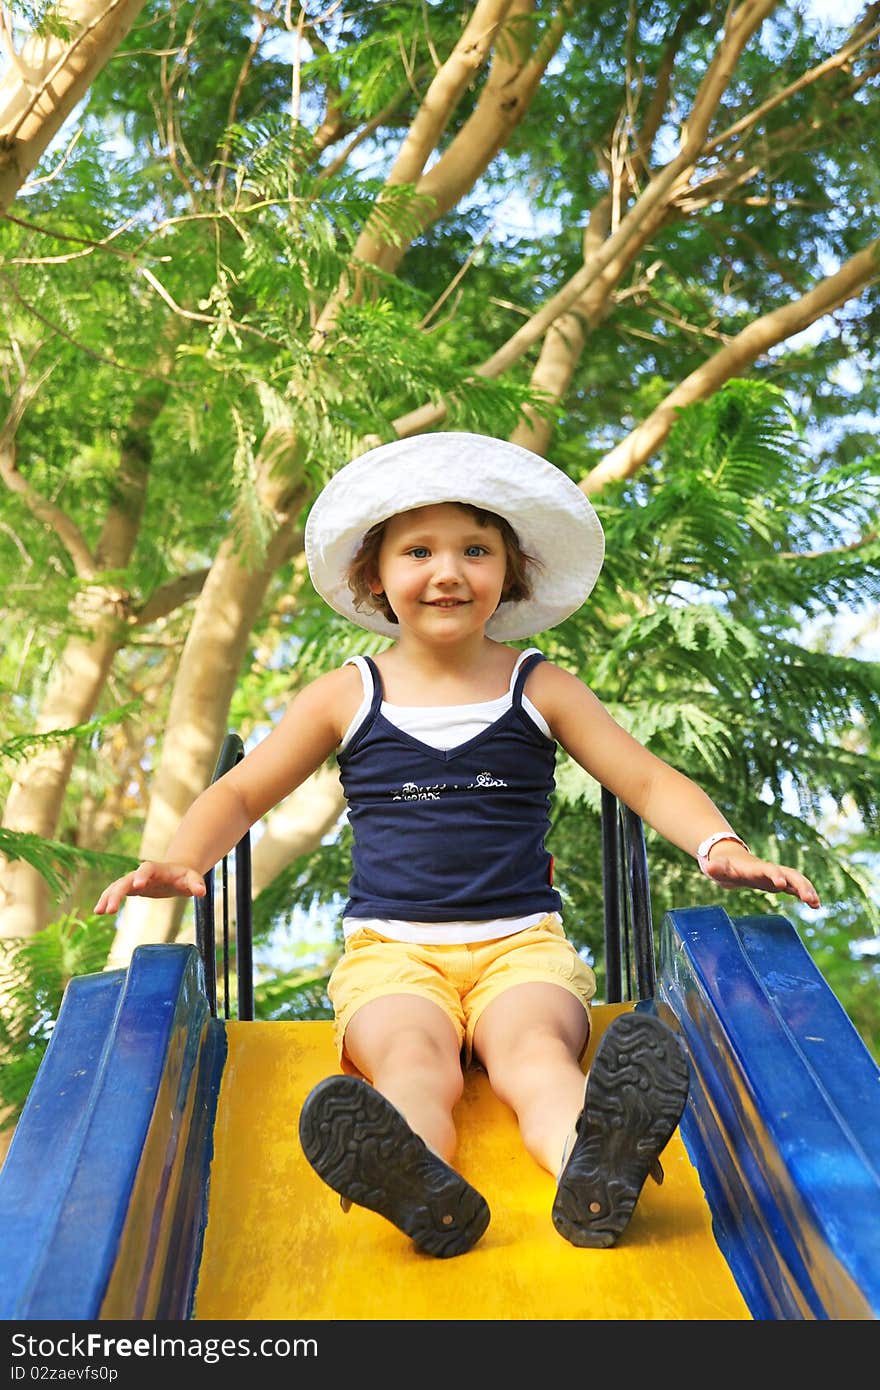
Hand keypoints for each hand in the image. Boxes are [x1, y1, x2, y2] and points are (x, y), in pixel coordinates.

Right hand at [93, 861, 206, 914]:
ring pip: (117, 886)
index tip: (137, 886)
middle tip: (111, 909)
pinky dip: (107, 900)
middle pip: (126, 880)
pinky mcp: (130, 887)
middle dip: (118, 893)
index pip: (147, 869)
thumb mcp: (193, 879)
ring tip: (100, 911)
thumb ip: (196, 884)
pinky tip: (98, 911)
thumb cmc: (185, 876)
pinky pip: (115, 892)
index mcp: (157, 869)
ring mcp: (134, 879)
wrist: (177, 872)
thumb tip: (201, 892)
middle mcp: (142, 873)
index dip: (142, 875)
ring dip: (108, 897)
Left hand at [703, 843, 819, 907]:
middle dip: (799, 884)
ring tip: (816, 904)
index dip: (774, 875)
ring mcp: (777, 875)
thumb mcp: (718, 867)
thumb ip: (715, 867)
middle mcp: (770, 870)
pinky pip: (796, 887)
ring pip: (797, 880)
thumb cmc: (724, 865)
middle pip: (789, 874)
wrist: (732, 861)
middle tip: (809, 899)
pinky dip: (806, 893)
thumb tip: (707, 867)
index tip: (781, 884)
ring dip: (807, 889)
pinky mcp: (780, 882)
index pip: (768, 869)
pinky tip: (816, 905)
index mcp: (756, 867)